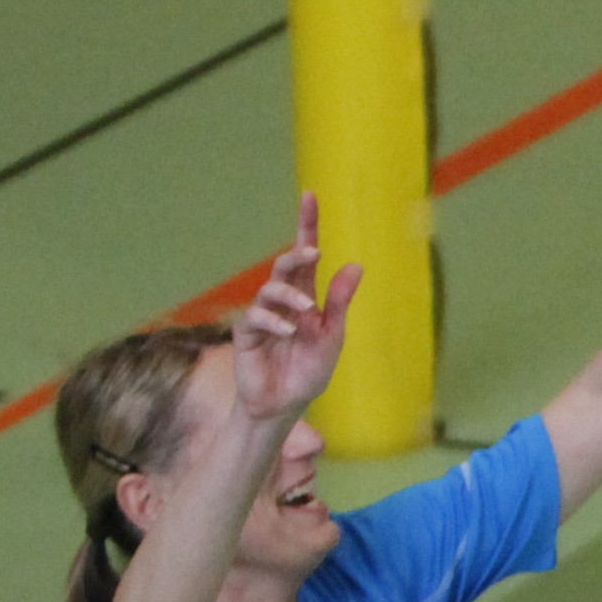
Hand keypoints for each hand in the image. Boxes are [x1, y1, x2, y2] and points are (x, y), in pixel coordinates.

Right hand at [231, 193, 364, 419]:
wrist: (284, 405)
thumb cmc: (308, 372)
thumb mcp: (331, 337)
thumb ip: (340, 303)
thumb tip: (356, 265)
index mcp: (306, 297)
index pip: (306, 256)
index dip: (307, 226)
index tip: (310, 196)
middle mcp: (283, 301)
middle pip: (286, 265)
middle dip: (297, 254)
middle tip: (313, 252)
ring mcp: (262, 315)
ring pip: (271, 289)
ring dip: (290, 295)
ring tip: (306, 310)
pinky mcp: (246, 333)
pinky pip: (256, 317)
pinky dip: (273, 321)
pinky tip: (288, 331)